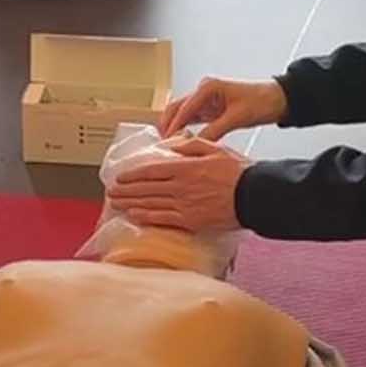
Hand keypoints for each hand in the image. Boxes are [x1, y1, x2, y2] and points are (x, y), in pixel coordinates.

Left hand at [108, 136, 251, 231]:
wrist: (254, 196)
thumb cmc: (238, 171)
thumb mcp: (215, 148)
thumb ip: (190, 145)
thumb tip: (171, 145)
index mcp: (185, 167)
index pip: (151, 170)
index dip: (132, 174)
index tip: (119, 176)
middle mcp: (180, 187)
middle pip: (146, 189)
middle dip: (125, 190)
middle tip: (111, 192)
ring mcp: (184, 206)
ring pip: (150, 204)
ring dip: (130, 204)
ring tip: (116, 204)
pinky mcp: (191, 221)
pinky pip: (163, 220)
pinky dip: (146, 218)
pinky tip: (135, 216)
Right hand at [159, 76, 287, 139]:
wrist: (278, 99)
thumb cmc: (262, 101)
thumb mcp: (237, 117)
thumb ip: (215, 130)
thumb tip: (196, 142)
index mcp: (208, 86)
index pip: (184, 108)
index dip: (173, 126)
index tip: (166, 141)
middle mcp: (203, 91)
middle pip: (176, 108)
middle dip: (167, 125)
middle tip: (161, 144)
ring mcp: (205, 100)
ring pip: (182, 114)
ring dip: (174, 127)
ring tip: (168, 145)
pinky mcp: (210, 109)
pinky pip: (192, 120)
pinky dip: (184, 129)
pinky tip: (181, 141)